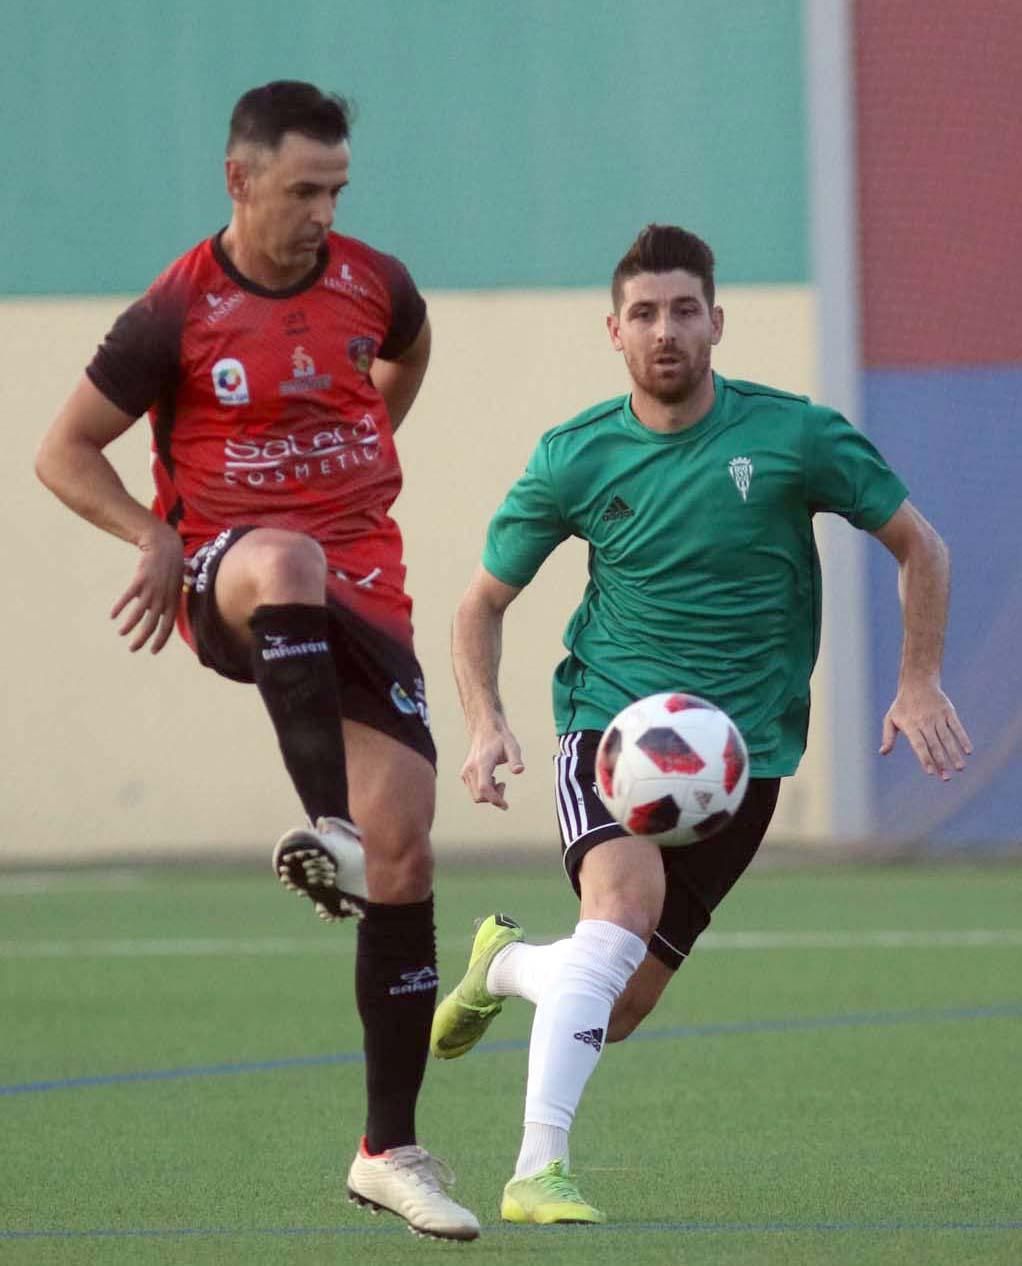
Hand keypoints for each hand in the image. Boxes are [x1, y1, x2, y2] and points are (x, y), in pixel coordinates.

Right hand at [110, 524, 184, 653]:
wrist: (165, 548)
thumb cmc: (170, 570)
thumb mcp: (173, 588)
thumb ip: (165, 603)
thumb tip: (151, 615)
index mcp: (172, 602)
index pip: (168, 627)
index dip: (161, 640)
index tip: (153, 651)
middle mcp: (163, 598)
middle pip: (152, 624)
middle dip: (142, 639)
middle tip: (133, 648)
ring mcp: (152, 589)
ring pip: (139, 613)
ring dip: (130, 625)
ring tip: (122, 633)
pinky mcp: (140, 580)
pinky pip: (128, 597)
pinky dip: (120, 607)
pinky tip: (113, 615)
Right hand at [460, 721, 524, 809]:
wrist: (485, 730)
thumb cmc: (500, 739)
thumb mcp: (512, 747)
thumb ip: (515, 760)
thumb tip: (519, 771)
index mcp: (482, 763)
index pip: (484, 788)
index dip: (495, 799)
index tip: (505, 805)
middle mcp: (470, 769)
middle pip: (479, 796)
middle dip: (494, 798)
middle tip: (504, 785)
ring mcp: (466, 772)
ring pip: (475, 796)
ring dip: (489, 795)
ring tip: (499, 782)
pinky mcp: (465, 774)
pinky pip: (473, 791)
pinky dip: (484, 791)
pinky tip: (492, 779)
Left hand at [880, 681, 971, 779]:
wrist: (917, 682)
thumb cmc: (902, 705)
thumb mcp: (890, 719)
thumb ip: (888, 737)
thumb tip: (883, 752)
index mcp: (910, 725)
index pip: (919, 745)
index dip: (925, 758)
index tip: (930, 772)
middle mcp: (925, 722)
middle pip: (934, 745)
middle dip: (941, 762)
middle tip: (946, 778)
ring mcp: (938, 717)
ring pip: (947, 738)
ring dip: (954, 754)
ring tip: (960, 768)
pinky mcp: (949, 712)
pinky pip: (957, 727)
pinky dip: (963, 738)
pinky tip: (968, 751)